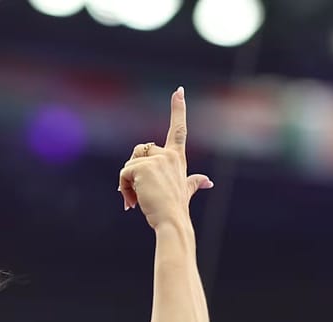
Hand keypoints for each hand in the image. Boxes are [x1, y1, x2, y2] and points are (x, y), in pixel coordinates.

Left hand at [118, 87, 213, 227]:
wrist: (172, 220)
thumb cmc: (176, 207)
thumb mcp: (186, 190)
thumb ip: (195, 182)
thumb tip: (208, 181)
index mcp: (177, 158)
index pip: (179, 129)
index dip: (178, 109)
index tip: (179, 90)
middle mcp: (168, 155)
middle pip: (139, 152)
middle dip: (133, 172)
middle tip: (139, 193)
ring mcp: (157, 160)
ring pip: (129, 165)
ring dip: (127, 183)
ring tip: (137, 199)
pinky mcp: (143, 167)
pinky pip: (123, 174)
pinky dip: (123, 188)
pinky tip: (132, 201)